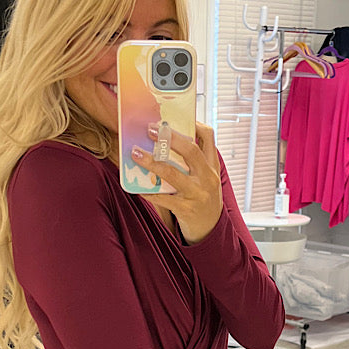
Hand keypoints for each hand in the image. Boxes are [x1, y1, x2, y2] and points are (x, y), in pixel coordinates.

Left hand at [131, 123, 222, 244]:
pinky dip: (149, 192)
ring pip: (172, 173)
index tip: (177, 118)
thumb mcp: (205, 178)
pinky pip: (163, 198)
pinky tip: (137, 188)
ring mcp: (197, 194)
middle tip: (150, 130)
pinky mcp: (186, 209)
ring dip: (151, 162)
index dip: (195, 124)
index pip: (209, 138)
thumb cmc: (203, 199)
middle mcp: (207, 178)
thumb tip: (165, 143)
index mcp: (212, 166)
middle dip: (169, 138)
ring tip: (136, 154)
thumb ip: (193, 162)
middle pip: (190, 151)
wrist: (210, 229)